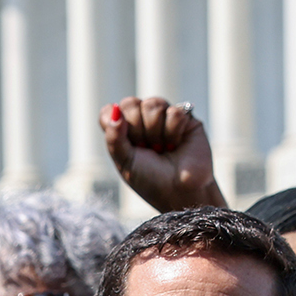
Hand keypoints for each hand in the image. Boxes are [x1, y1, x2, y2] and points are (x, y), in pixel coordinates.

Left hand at [100, 96, 224, 213]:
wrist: (180, 192)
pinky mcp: (186, 117)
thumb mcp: (125, 162)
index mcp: (123, 132)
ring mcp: (163, 117)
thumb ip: (114, 138)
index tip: (122, 138)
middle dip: (136, 129)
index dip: (112, 119)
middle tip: (145, 148)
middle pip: (130, 103)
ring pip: (152, 104)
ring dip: (155, 132)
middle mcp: (142, 121)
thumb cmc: (151, 180)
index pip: (109, 111)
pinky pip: (174, 112)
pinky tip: (176, 144)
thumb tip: (114, 111)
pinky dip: (173, 132)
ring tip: (162, 148)